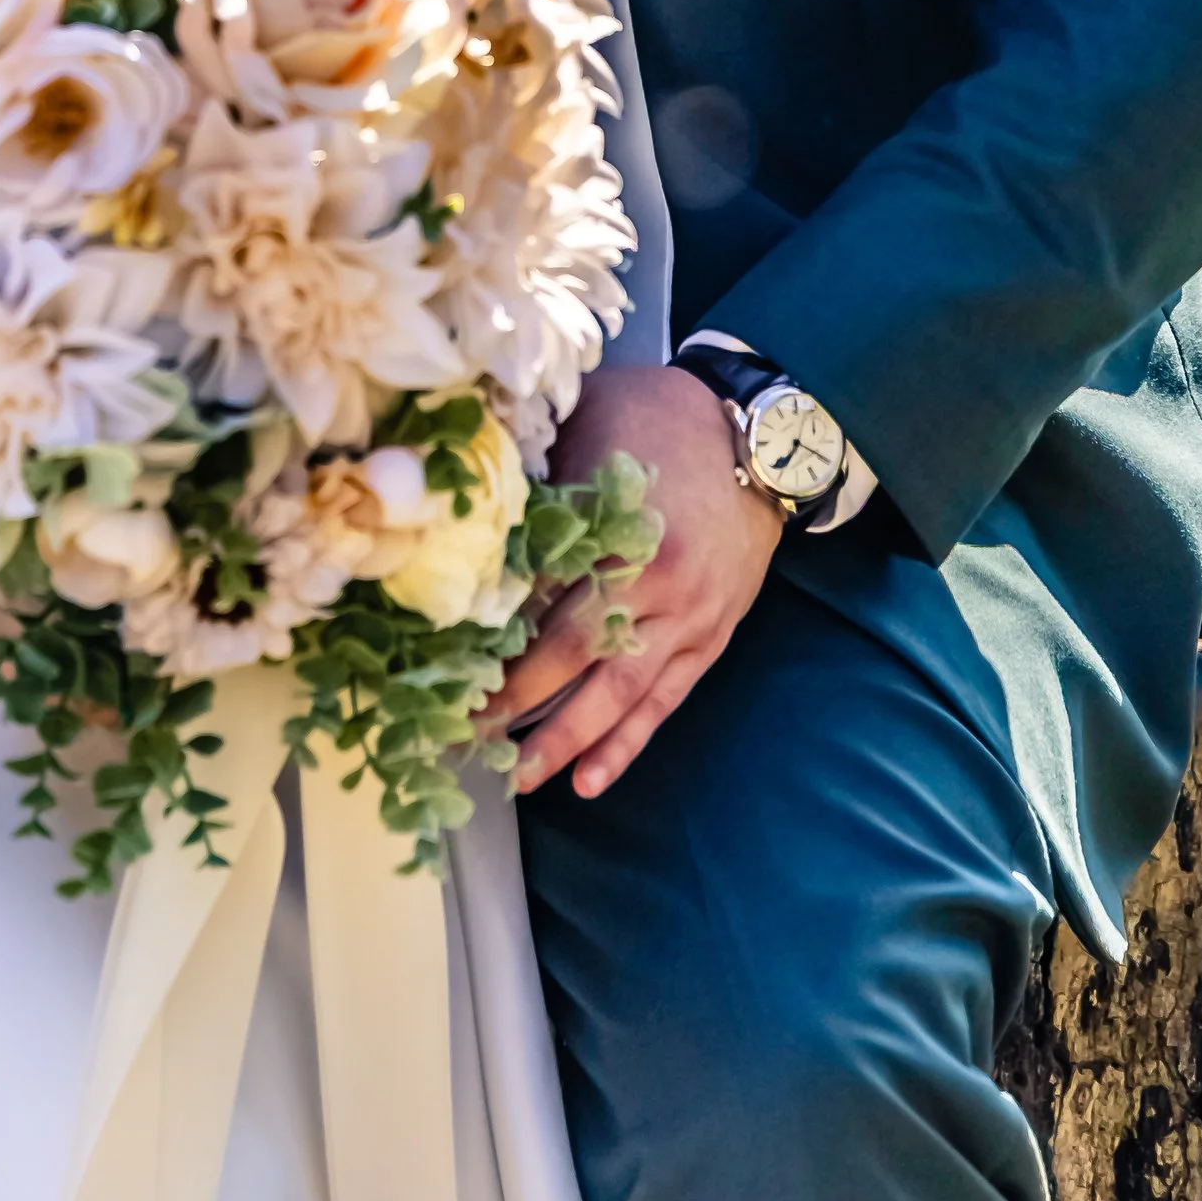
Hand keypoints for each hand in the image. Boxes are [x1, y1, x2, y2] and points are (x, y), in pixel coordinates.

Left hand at [481, 362, 782, 798]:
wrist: (756, 438)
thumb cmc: (656, 421)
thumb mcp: (589, 428)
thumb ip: (541, 482)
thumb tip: (473, 526)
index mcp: (619, 528)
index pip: (539, 593)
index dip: (491, 632)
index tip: (445, 667)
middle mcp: (655, 583)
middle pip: (573, 653)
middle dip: (516, 697)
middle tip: (464, 731)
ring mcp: (688, 618)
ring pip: (620, 694)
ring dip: (568, 739)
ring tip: (519, 776)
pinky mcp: (709, 638)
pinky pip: (664, 701)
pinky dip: (627, 742)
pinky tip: (590, 780)